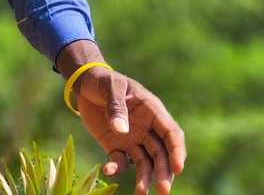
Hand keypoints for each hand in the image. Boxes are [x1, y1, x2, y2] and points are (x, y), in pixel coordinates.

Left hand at [56, 41, 185, 194]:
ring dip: (145, 178)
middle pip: (161, 153)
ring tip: (141, 193)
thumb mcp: (111, 86)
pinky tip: (108, 170)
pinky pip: (120, 162)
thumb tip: (122, 130)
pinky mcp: (115, 146)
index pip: (171, 133)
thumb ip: (116, 106)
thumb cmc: (103, 81)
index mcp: (152, 111)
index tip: (177, 168)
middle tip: (163, 191)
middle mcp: (147, 128)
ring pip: (145, 163)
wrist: (85, 84)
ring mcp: (132, 139)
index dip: (176, 151)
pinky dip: (116, 169)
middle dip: (164, 172)